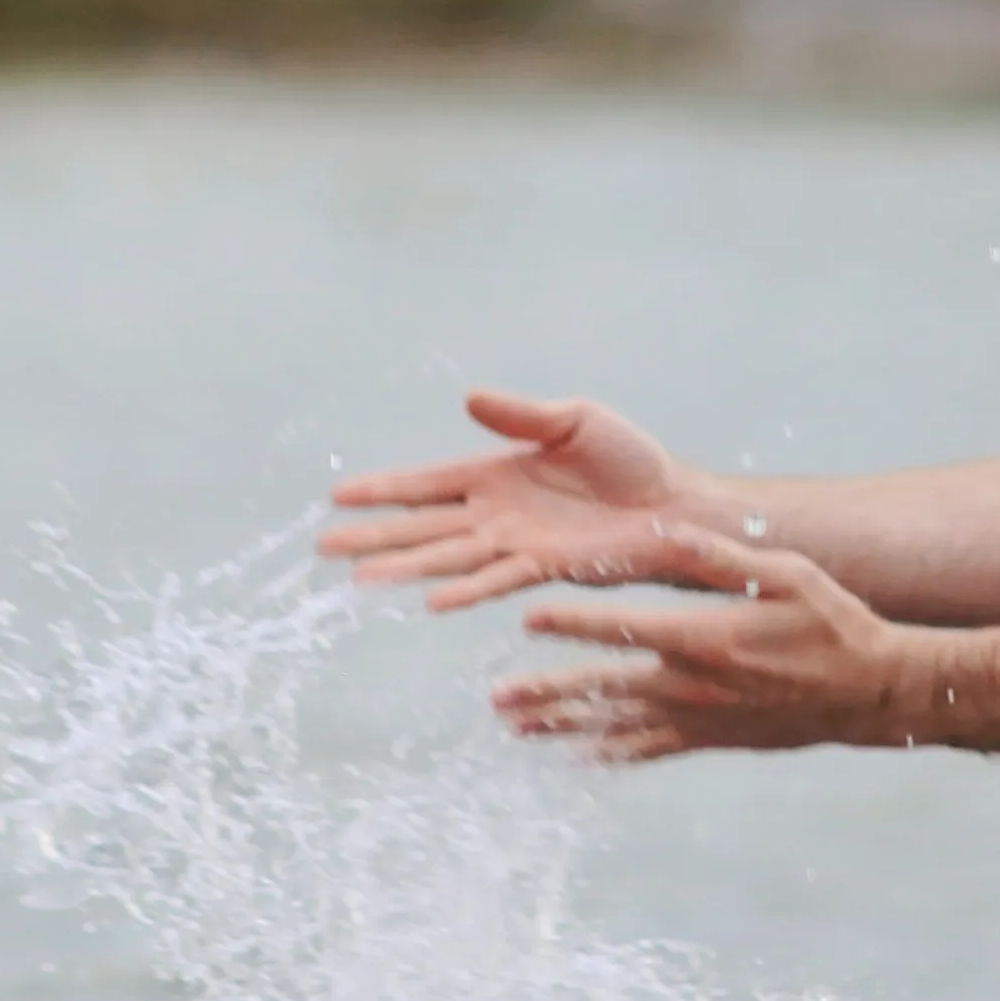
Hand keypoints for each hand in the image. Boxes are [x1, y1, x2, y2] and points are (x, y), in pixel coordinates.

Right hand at [324, 390, 695, 613]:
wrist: (675, 504)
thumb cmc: (629, 461)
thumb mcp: (573, 420)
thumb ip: (521, 415)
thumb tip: (468, 399)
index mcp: (496, 473)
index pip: (427, 484)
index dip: (384, 491)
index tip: (338, 497)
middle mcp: (496, 513)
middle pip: (422, 526)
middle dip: (374, 537)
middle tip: (324, 548)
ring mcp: (516, 544)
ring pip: (447, 558)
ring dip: (404, 568)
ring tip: (359, 580)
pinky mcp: (546, 568)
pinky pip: (496, 580)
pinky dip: (464, 591)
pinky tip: (429, 601)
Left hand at [496, 522, 928, 761]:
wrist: (872, 693)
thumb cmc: (832, 622)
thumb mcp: (785, 574)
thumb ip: (719, 555)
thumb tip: (664, 527)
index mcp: (706, 637)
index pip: (624, 629)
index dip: (572, 624)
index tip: (528, 617)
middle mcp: (695, 686)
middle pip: (606, 689)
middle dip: (549, 693)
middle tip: (499, 700)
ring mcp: (702, 719)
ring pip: (619, 727)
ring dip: (565, 729)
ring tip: (517, 731)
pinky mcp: (713, 740)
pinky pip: (652, 751)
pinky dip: (612, 756)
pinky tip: (578, 761)